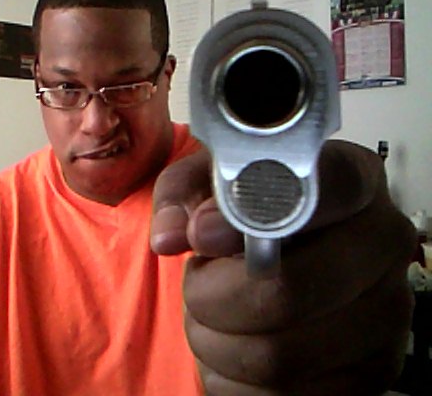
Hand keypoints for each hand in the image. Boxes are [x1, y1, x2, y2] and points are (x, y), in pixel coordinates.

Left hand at [151, 141, 415, 394]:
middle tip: (197, 284)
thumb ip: (183, 194)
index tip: (204, 233)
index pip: (329, 186)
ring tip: (214, 314)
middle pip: (288, 291)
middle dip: (214, 297)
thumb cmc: (245, 215)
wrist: (279, 259)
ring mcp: (385, 316)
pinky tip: (236, 344)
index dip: (253, 213)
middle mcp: (382, 246)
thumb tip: (174, 234)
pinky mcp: (371, 374)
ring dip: (216, 341)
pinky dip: (234, 379)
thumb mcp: (206, 183)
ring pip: (277, 357)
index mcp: (353, 182)